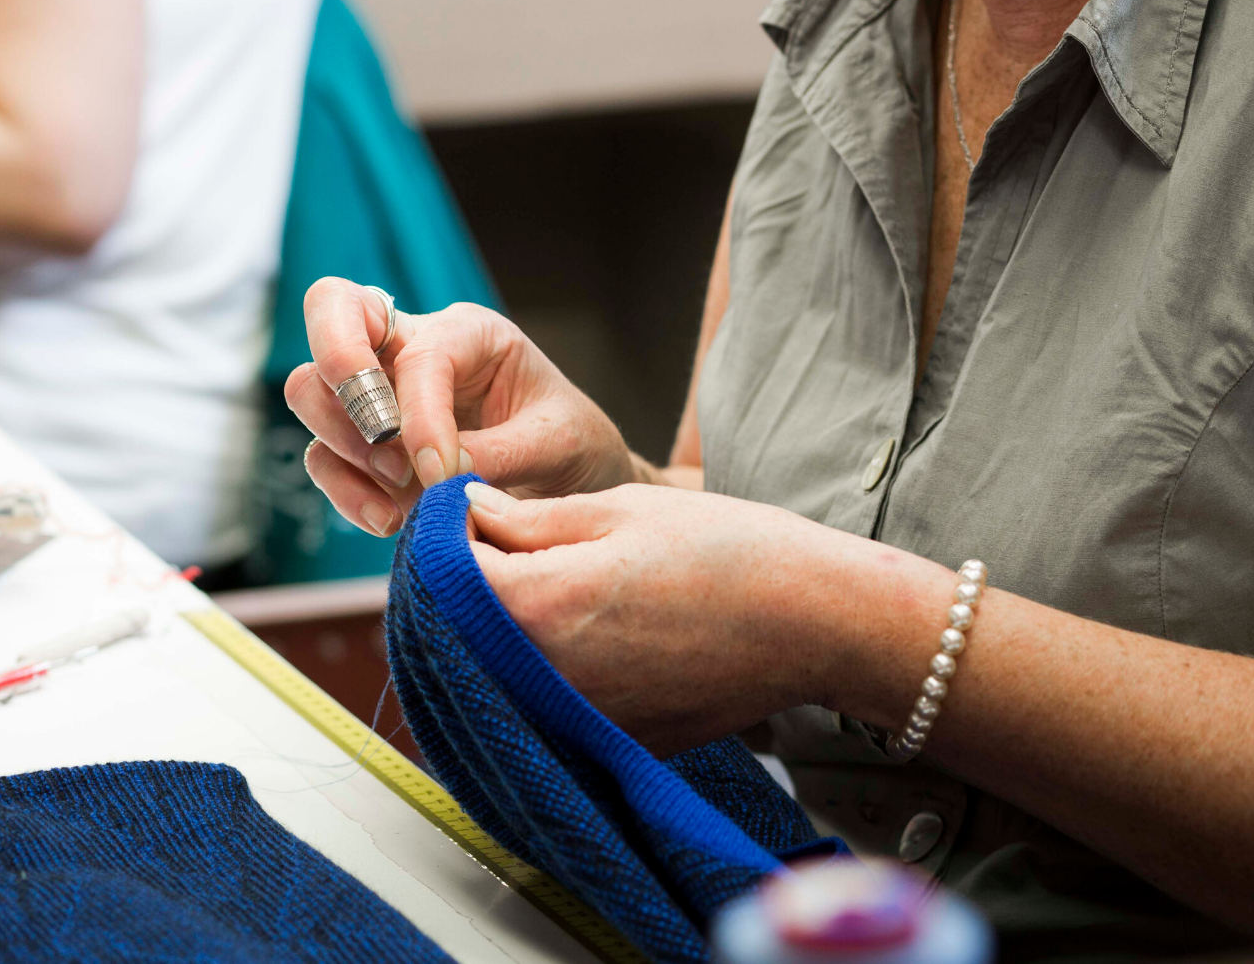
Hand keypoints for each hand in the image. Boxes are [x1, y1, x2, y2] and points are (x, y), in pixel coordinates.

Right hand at [284, 277, 641, 535]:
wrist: (571, 482)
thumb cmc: (569, 443)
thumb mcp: (555, 441)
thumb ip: (498, 453)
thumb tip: (436, 474)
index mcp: (470, 331)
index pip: (418, 350)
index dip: (419, 414)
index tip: (440, 473)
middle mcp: (413, 346)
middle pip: (331, 311)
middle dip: (343, 376)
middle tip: (385, 445)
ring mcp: (379, 393)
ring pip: (308, 387)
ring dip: (343, 446)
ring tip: (403, 496)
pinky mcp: (361, 445)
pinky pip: (322, 457)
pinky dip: (345, 492)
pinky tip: (391, 521)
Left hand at [463, 479, 909, 753]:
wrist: (813, 626)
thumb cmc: (732, 554)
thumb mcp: (624, 508)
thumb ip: (532, 518)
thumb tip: (465, 513)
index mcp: (542, 603)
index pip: (440, 572)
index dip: (445, 537)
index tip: (468, 517)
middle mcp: (539, 676)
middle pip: (452, 633)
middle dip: (461, 588)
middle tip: (502, 549)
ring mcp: (567, 721)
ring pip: (489, 676)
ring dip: (492, 634)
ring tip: (545, 592)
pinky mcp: (597, 745)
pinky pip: (535, 711)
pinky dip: (536, 676)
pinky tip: (583, 641)